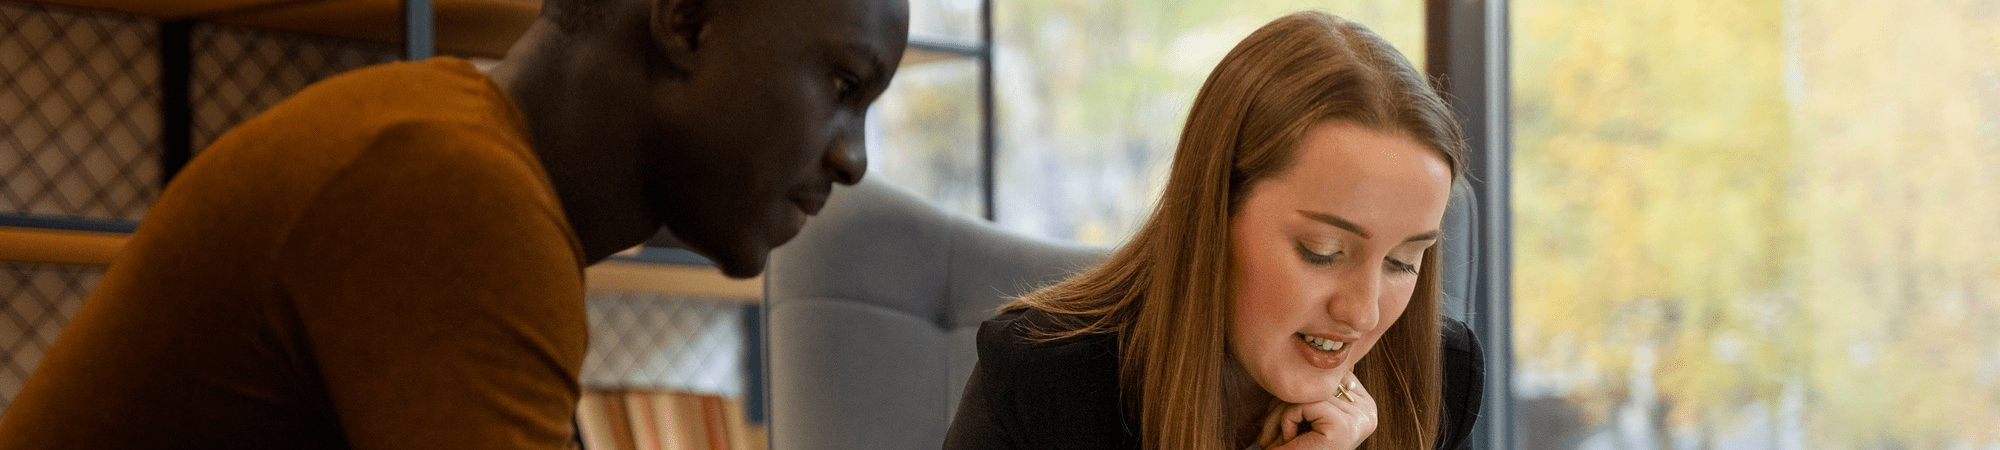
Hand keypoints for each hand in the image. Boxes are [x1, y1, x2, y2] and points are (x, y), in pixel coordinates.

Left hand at [1253, 372, 1375, 449]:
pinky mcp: (1343, 426)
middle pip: (1316, 380)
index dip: (1297, 395)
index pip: (1326, 375)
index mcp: (1364, 405)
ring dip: (1280, 416)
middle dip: (1285, 404)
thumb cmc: (1291, 447)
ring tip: (1281, 441)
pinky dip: (1286, 422)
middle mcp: (1368, 411)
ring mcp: (1360, 419)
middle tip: (1275, 434)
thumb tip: (1320, 349)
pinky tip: (1291, 443)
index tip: (1289, 425)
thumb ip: (1312, 385)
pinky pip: (1303, 402)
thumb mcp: (1303, 409)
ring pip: (1306, 391)